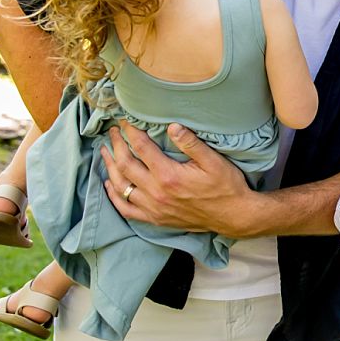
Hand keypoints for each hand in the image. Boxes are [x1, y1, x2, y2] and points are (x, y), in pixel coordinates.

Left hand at [100, 122, 251, 234]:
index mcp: (168, 175)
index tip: (125, 121)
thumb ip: (191, 143)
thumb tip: (172, 126)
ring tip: (106, 152)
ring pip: (121, 186)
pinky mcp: (155, 219)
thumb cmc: (226, 186)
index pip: (141, 148)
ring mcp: (153, 208)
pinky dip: (114, 196)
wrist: (233, 216)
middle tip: (113, 132)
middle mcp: (156, 193)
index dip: (131, 132)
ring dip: (110, 167)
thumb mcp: (214, 161)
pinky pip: (126, 209)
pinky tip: (110, 184)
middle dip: (116, 145)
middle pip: (125, 165)